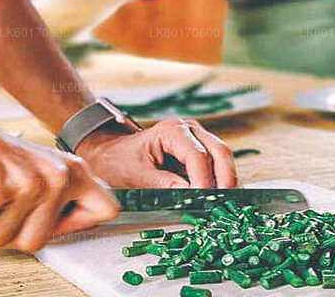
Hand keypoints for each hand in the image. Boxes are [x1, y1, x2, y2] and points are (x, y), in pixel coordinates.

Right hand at [0, 119, 119, 251]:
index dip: (78, 224)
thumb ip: (60, 194)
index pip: (107, 209)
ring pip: (7, 241)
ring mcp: (27, 186)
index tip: (58, 222)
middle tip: (0, 208)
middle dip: (13, 233)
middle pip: (41, 240)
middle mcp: (55, 177)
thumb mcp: (38, 166)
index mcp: (71, 170)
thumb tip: (76, 223)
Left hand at [75, 118, 238, 188]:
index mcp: (172, 131)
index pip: (198, 156)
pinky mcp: (198, 151)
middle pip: (220, 151)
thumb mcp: (136, 176)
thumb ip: (164, 184)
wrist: (109, 156)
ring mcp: (196, 139)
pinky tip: (216, 198)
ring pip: (222, 157)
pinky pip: (216, 165)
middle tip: (225, 203)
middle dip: (225, 178)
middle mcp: (189, 130)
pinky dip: (219, 181)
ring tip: (222, 204)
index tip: (204, 201)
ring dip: (225, 180)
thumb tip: (191, 194)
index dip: (204, 180)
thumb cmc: (118, 162)